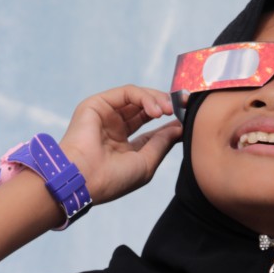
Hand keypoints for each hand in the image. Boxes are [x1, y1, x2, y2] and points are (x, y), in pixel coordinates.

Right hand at [58, 85, 183, 204]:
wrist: (85, 180)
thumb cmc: (113, 179)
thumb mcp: (146, 163)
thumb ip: (162, 143)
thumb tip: (178, 128)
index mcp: (124, 147)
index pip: (152, 129)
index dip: (171, 122)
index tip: (188, 119)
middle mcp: (114, 129)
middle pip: (146, 109)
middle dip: (167, 104)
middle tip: (184, 105)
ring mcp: (106, 115)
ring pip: (138, 98)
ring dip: (158, 100)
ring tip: (168, 109)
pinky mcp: (98, 104)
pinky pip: (127, 92)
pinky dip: (144, 97)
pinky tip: (155, 110)